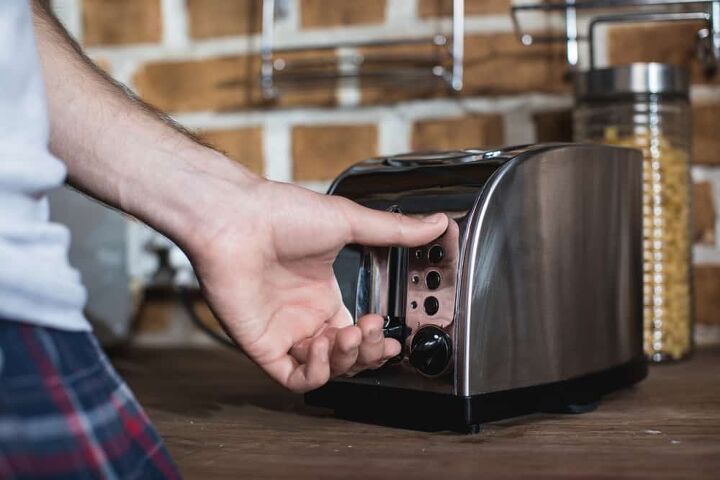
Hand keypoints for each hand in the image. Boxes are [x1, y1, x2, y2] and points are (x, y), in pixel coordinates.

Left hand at [185, 177, 446, 392]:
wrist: (236, 218)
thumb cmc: (282, 214)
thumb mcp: (349, 222)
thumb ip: (394, 231)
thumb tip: (436, 224)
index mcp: (322, 294)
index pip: (356, 332)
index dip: (376, 341)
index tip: (393, 337)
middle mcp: (303, 315)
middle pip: (346, 356)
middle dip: (367, 353)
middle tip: (373, 334)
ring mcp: (283, 331)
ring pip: (324, 370)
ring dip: (345, 360)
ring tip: (350, 334)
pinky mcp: (262, 345)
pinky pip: (294, 377)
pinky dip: (315, 372)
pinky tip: (323, 346)